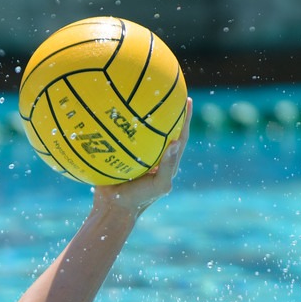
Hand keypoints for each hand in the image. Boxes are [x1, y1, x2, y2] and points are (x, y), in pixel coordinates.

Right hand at [94, 97, 192, 215]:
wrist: (113, 208)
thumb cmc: (139, 199)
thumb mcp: (159, 184)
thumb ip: (168, 166)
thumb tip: (176, 142)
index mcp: (167, 162)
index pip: (180, 136)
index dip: (185, 119)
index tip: (187, 100)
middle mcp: (154, 157)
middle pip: (164, 130)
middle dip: (167, 113)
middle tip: (168, 94)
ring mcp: (137, 157)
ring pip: (144, 133)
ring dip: (144, 117)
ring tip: (143, 99)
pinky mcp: (121, 157)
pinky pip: (124, 139)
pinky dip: (123, 127)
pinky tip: (117, 114)